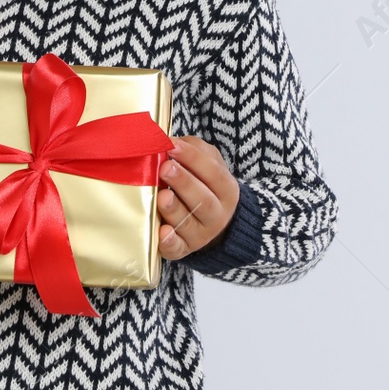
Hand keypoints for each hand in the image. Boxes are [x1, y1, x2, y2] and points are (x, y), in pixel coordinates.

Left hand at [157, 135, 239, 259]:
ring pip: (188, 223)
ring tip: (162, 196)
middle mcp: (216, 214)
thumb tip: (170, 140)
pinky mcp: (183, 249)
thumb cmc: (205, 185)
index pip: (213, 173)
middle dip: (184, 183)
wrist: (215, 223)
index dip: (193, 159)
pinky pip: (177, 249)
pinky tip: (162, 231)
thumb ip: (193, 149)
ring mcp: (200, 234)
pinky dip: (170, 242)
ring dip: (174, 210)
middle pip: (202, 199)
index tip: (172, 146)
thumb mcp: (208, 163)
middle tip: (165, 167)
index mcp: (226, 189)